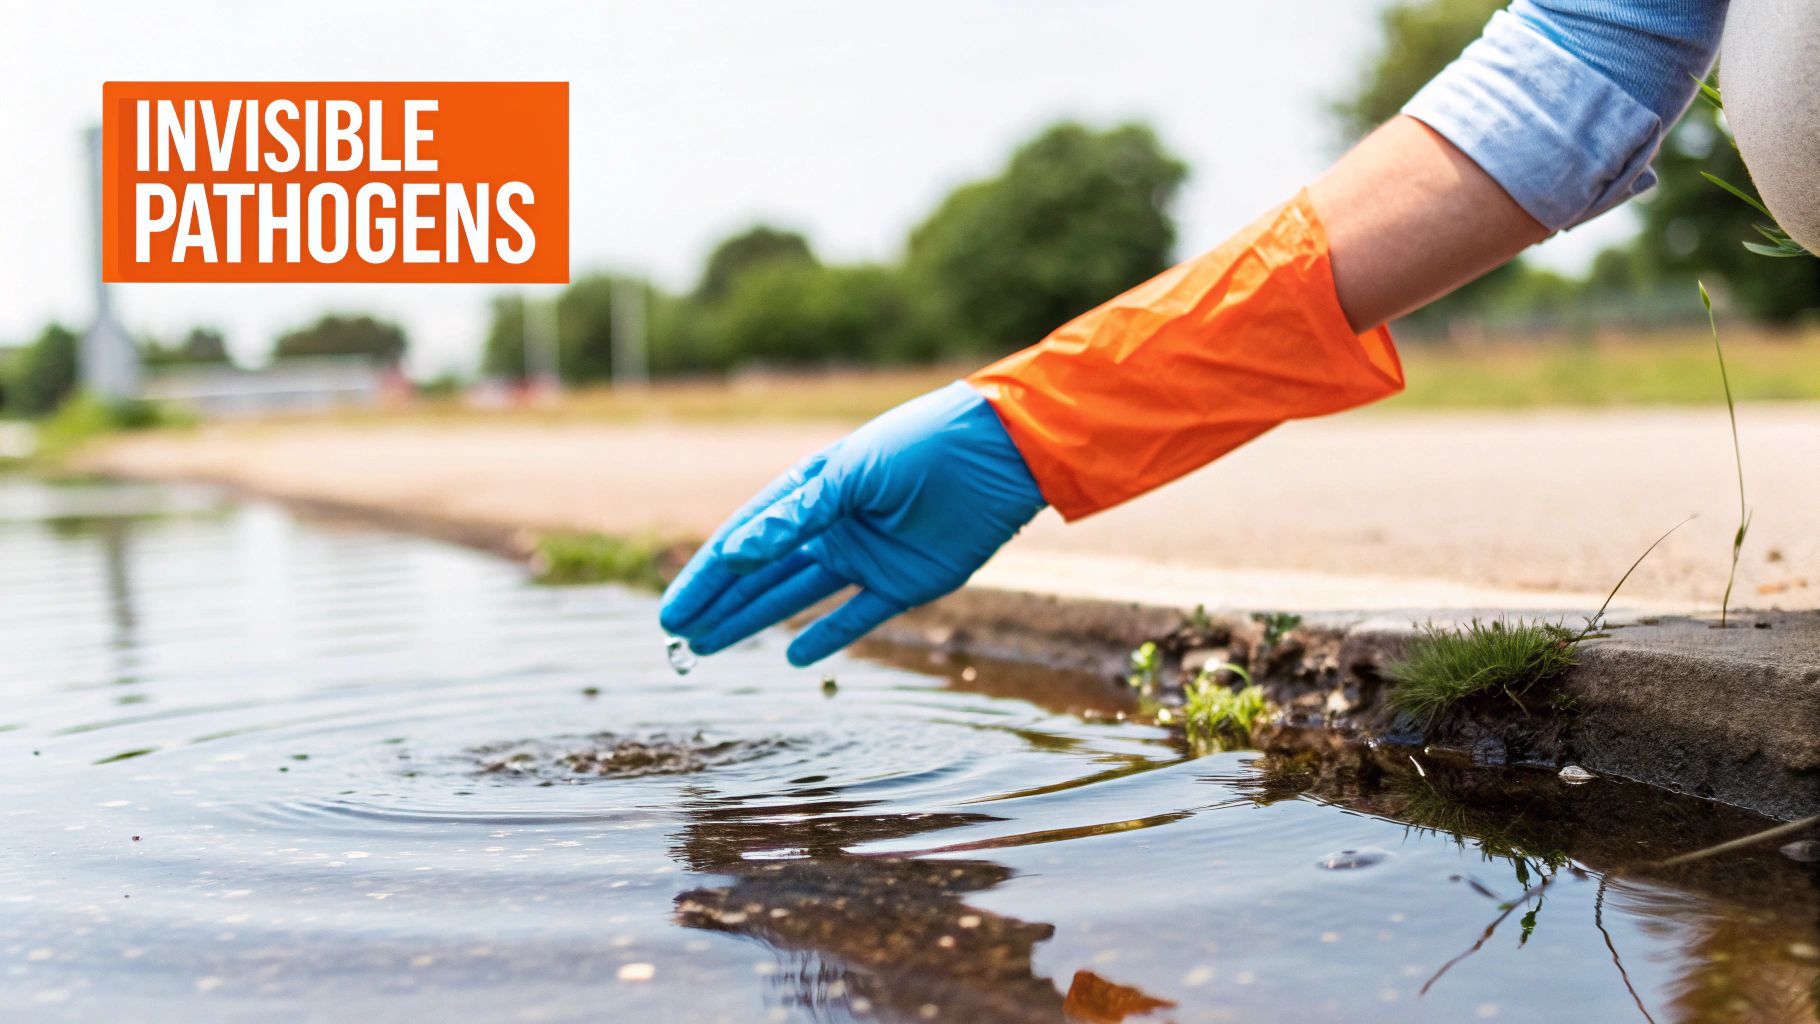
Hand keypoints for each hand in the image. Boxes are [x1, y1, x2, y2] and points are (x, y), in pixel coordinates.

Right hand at [659, 381, 1046, 665]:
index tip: (674, 610)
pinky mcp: (904, 584)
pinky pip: (855, 616)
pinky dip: (825, 636)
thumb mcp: (852, 475)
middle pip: (762, 573)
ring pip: (796, 596)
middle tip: (676, 636)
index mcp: (813, 487)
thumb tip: (735, 555)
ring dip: (753, 620)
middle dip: (719, 603)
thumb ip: (797, 517)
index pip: (745, 537)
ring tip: (707, 648)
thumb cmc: (922, 446)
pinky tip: (790, 656)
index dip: (707, 574)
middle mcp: (833, 524)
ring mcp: (866, 555)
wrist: (999, 455)